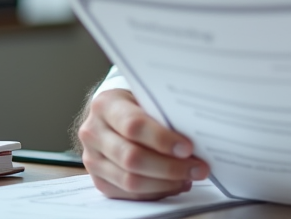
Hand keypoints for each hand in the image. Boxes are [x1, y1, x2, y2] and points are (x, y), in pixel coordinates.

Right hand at [78, 88, 210, 199]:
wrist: (110, 114)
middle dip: (169, 166)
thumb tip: (196, 133)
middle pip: (132, 158)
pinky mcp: (99, 180)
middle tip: (197, 168)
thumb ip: (162, 112)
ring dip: (165, 183)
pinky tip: (174, 184)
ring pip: (130, 181)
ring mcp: (92, 160)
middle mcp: (93, 133)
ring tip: (189, 178)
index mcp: (106, 105)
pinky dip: (155, 192)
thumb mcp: (146, 96)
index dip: (162, 139)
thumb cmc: (135, 104)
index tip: (188, 148)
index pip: (134, 125)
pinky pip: (128, 194)